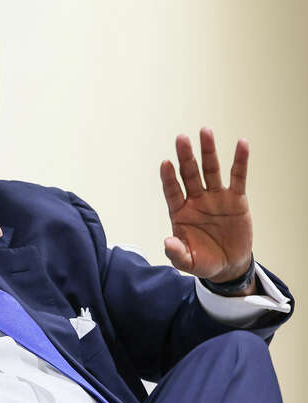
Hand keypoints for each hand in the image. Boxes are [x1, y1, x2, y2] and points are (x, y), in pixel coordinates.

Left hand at [160, 128, 252, 283]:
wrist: (227, 266)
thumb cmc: (202, 261)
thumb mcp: (187, 262)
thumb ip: (177, 253)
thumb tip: (167, 242)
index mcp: (180, 212)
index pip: (172, 191)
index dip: (168, 178)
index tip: (165, 163)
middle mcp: (196, 200)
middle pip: (189, 174)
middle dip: (185, 157)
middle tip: (181, 138)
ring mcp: (215, 197)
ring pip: (210, 170)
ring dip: (208, 151)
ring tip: (205, 131)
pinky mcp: (236, 199)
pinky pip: (238, 177)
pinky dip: (240, 161)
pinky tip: (241, 144)